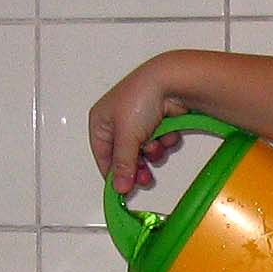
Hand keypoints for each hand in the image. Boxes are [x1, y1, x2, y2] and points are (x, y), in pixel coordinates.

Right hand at [88, 59, 185, 192]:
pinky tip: (168, 134)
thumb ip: (123, 164)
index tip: (123, 190)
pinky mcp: (158, 121)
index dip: (113, 174)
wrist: (172, 81)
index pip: (102, 155)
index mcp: (101, 121)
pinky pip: (159, 142)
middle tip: (145, 179)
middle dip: (137, 166)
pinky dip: (164, 141)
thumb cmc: (140, 99)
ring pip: (144, 151)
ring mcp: (139, 121)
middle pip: (125, 156)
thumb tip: (119, 188)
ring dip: (153, 153)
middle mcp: (118, 121)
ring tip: (157, 146)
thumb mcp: (127, 137)